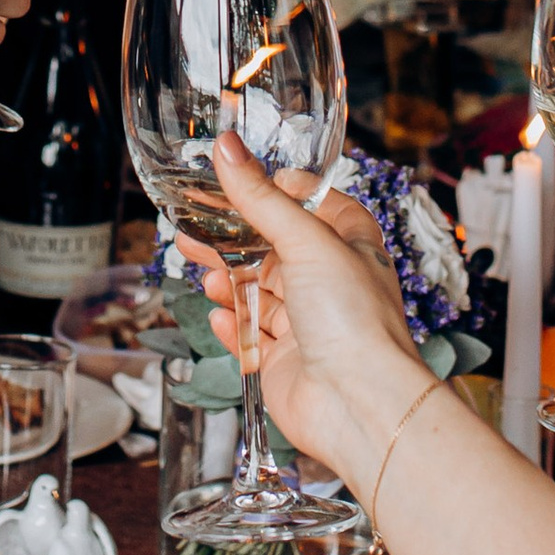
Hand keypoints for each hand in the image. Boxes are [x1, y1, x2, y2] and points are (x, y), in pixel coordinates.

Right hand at [172, 131, 419, 487]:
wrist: (359, 406)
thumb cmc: (354, 320)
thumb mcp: (306, 242)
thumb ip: (261, 198)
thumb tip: (228, 148)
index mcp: (352, 248)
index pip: (318, 206)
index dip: (283, 191)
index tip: (245, 177)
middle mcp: (332, 285)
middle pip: (276, 251)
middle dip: (236, 239)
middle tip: (196, 228)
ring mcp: (309, 326)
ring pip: (259, 293)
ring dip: (229, 281)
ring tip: (202, 271)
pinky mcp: (287, 363)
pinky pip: (252, 337)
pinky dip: (234, 326)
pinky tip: (220, 316)